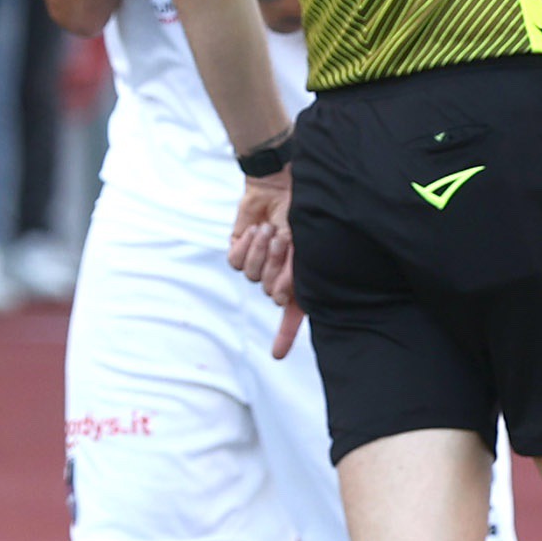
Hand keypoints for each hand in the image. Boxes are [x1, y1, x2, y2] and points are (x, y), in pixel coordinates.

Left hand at [227, 170, 299, 355]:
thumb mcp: (305, 244)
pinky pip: (236, 262)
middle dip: (278, 267)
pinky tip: (254, 231)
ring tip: (271, 230)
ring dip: (262, 252)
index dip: (284, 337)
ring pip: (252, 276)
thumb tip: (280, 298)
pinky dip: (245, 246)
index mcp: (299, 277)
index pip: (292, 315)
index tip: (277, 356)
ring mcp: (258, 262)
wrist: (281, 184)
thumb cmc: (301, 213)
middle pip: (271, 292)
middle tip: (286, 241)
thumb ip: (295, 272)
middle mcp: (278, 274)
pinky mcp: (240, 249)